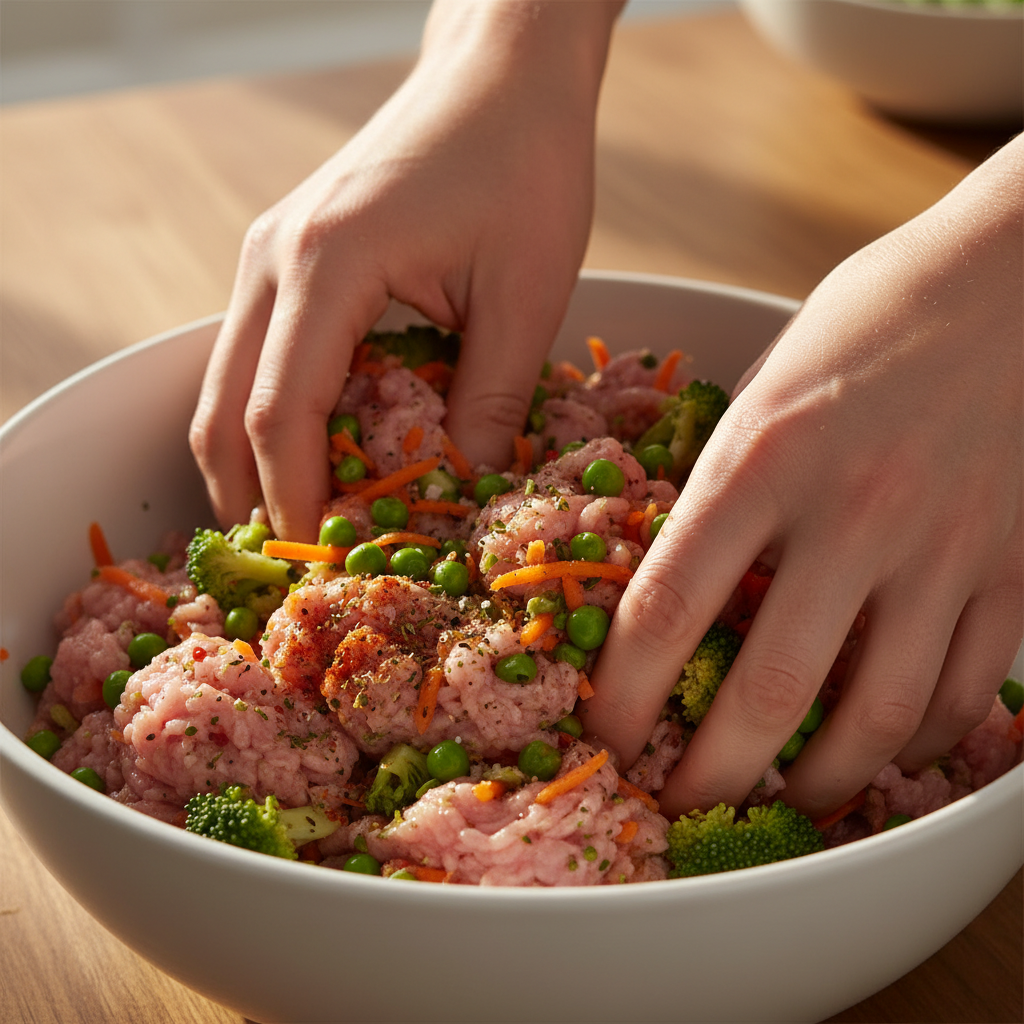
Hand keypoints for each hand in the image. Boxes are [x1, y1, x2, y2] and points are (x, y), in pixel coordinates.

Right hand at [190, 0, 622, 540]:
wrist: (502, 72)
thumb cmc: (525, 165)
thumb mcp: (526, 295)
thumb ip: (490, 402)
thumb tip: (462, 493)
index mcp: (327, 265)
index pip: (279, 416)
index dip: (296, 503)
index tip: (323, 565)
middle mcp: (273, 259)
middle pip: (223, 412)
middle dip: (256, 497)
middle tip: (306, 562)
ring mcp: (269, 255)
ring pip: (225, 388)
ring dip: (256, 462)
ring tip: (311, 520)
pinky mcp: (286, 257)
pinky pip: (256, 357)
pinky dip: (274, 418)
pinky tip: (325, 451)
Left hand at [583, 136, 1023, 819]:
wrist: (1019, 276)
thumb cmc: (871, 319)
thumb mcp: (765, 388)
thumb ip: (724, 488)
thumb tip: (685, 584)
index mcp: (762, 459)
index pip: (667, 608)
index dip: (624, 693)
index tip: (606, 733)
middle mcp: (850, 513)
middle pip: (770, 690)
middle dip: (713, 771)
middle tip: (681, 798)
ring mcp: (941, 547)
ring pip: (879, 716)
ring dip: (821, 781)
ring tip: (785, 800)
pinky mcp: (1013, 567)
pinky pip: (966, 689)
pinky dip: (921, 739)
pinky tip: (887, 748)